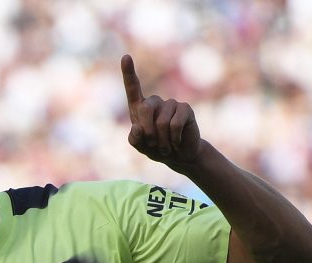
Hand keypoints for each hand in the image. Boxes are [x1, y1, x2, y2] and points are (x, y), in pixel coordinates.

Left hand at [121, 54, 202, 172]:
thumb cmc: (156, 148)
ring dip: (162, 140)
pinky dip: (173, 139)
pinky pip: (175, 125)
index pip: (132, 88)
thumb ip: (134, 139)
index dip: (128, 73)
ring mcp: (171, 104)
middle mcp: (155, 102)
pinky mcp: (185, 109)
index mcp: (140, 108)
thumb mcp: (140, 146)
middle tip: (153, 145)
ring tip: (166, 146)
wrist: (179, 155)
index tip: (126, 57)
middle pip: (145, 109)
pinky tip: (177, 141)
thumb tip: (137, 128)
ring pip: (161, 122)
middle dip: (147, 132)